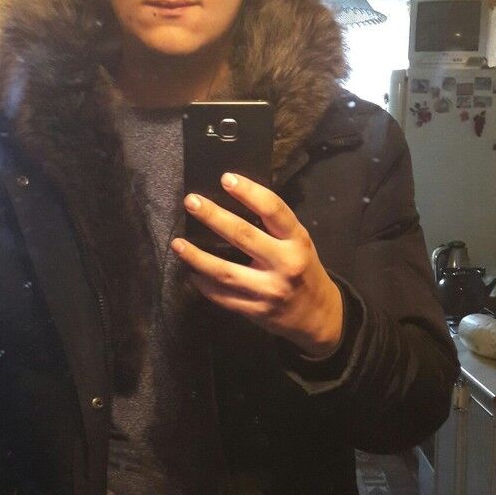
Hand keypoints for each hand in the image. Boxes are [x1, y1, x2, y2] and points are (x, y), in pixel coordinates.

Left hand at [172, 173, 343, 356]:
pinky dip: (204, 284)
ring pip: (225, 272)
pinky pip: (223, 296)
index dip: (249, 192)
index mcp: (298, 241)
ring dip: (197, 257)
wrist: (318, 316)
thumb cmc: (303, 270)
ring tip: (177, 243)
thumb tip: (234, 201)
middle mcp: (285, 264)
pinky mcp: (255, 311)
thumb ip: (275, 227)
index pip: (273, 210)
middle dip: (214, 217)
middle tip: (191, 202)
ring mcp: (268, 291)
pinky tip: (191, 272)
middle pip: (243, 236)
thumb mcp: (299, 243)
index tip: (226, 178)